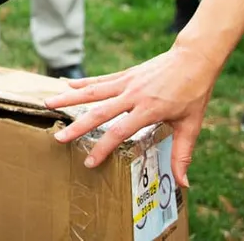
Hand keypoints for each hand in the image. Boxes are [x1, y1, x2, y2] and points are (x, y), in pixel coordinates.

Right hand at [44, 42, 219, 186]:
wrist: (193, 59)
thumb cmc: (194, 93)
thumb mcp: (192, 125)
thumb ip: (183, 154)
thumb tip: (183, 183)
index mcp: (148, 110)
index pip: (120, 131)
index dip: (103, 148)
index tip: (89, 162)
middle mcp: (133, 95)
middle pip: (99, 113)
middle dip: (78, 127)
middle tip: (59, 138)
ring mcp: (127, 82)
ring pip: (93, 92)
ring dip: (69, 99)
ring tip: (48, 104)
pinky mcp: (126, 74)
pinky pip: (101, 80)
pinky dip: (83, 83)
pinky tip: (68, 85)